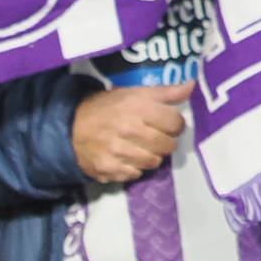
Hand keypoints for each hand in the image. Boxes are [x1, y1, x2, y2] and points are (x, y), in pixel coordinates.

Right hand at [72, 81, 190, 184]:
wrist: (69, 129)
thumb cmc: (105, 108)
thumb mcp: (133, 93)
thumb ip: (164, 92)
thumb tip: (191, 86)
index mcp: (137, 108)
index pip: (175, 122)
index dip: (175, 124)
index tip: (167, 124)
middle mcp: (129, 130)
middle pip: (167, 145)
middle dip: (166, 142)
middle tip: (156, 138)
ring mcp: (118, 152)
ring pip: (154, 162)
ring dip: (152, 156)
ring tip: (142, 149)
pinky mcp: (109, 169)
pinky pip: (135, 174)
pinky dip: (135, 168)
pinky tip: (127, 159)